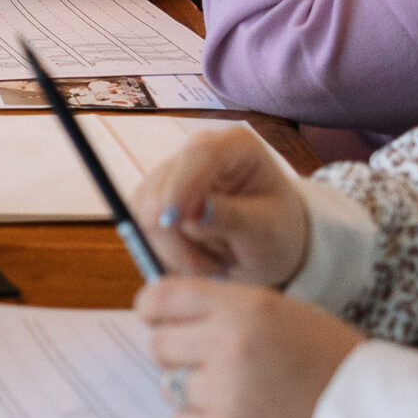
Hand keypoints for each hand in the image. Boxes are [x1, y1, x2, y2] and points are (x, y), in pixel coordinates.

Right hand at [130, 127, 310, 284]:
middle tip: (215, 271)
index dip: (181, 184)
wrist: (267, 245)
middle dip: (178, 236)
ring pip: (146, 214)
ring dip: (174, 252)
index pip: (200, 154)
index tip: (171, 221)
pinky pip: (141, 231)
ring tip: (214, 268)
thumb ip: (232, 219)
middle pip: (162, 187)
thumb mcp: (266, 231)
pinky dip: (166, 256)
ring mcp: (171, 175)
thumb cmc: (276, 233)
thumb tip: (192, 215)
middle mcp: (197, 153)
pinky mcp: (153, 200)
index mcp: (235, 146)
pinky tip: (197, 263)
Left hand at [135, 277, 364, 417]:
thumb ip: (231, 310)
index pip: (163, 296)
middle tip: (208, 362)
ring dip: (194, 389)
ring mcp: (225, 394)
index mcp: (246, 307)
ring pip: (171, 385)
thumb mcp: (289, 315)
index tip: (155, 315)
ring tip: (237, 395)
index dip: (154, 307)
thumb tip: (171, 312)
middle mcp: (229, 344)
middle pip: (159, 343)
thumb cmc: (337, 367)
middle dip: (178, 352)